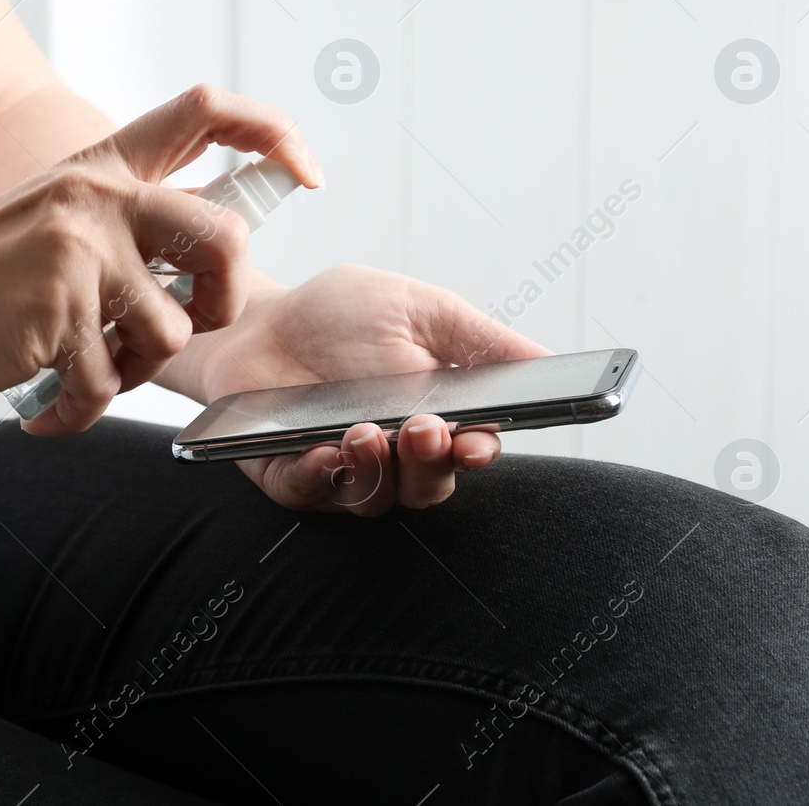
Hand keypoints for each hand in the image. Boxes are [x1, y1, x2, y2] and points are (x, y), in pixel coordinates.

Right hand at [0, 86, 321, 432]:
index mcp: (103, 167)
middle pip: (225, 238)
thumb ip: (126, 224)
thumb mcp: (55, 221)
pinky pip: (109, 381)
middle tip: (186, 328)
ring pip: (171, 330)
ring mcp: (79, 249)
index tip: (302, 174)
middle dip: (224, 302)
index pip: (204, 111)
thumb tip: (211, 257)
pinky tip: (47, 403)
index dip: (271, 131)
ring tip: (84, 369)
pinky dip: (81, 409)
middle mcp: (98, 196)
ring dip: (135, 371)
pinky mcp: (57, 309)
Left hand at [190, 266, 549, 514]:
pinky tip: (323, 451)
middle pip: (429, 487)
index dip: (478, 453)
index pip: (469, 452)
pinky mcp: (291, 480)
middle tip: (424, 429)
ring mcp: (342, 473)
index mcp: (435, 419)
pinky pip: (311, 494)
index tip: (477, 441)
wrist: (256, 318)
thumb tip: (551, 360)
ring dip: (378, 470)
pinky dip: (321, 478)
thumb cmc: (341, 316)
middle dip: (431, 464)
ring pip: (375, 499)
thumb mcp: (419, 309)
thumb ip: (480, 339)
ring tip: (365, 430)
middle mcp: (394, 456)